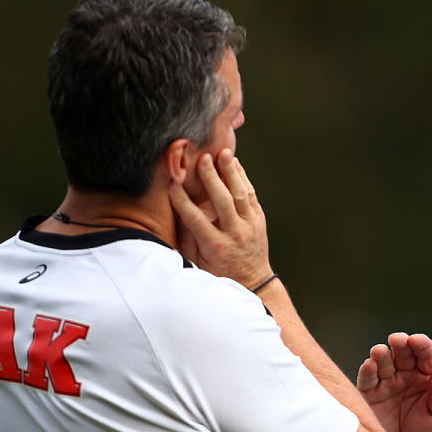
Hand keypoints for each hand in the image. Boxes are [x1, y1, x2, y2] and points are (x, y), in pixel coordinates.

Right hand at [168, 148, 272, 287]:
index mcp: (215, 246)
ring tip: (223, 153)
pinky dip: (242, 177)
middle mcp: (235, 233)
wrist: (253, 279)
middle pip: (223, 201)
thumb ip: (188, 238)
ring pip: (240, 194)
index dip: (182, 201)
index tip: (173, 183)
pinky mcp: (259, 218)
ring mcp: (250, 225)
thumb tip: (175, 212)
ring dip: (231, 172)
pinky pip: (251, 194)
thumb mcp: (198, 261)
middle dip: (212, 178)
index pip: (196, 219)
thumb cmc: (218, 270)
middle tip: (203, 158)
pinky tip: (234, 162)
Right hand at [356, 332, 431, 431]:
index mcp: (428, 376)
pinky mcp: (370, 395)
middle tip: (397, 340)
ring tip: (380, 352)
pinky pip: (367, 379)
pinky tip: (370, 366)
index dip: (422, 345)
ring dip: (381, 354)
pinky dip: (367, 370)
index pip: (427, 355)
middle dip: (400, 344)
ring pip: (384, 362)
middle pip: (404, 353)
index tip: (417, 341)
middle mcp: (407, 375)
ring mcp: (388, 383)